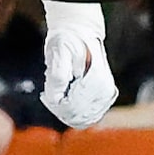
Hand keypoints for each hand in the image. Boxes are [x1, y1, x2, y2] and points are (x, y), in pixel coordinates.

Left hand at [40, 4, 116, 129]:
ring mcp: (107, 97)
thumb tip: (55, 99)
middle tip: (51, 92)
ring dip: (65, 111)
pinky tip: (66, 97)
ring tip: (59, 92)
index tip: (47, 93)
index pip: (71, 108)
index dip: (54, 105)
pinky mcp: (104, 100)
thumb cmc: (67, 41)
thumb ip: (56, 76)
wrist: (80, 33)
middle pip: (76, 117)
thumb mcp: (58, 51)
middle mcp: (106, 91)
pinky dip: (73, 113)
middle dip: (59, 108)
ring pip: (81, 120)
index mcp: (96, 80)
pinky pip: (86, 118)